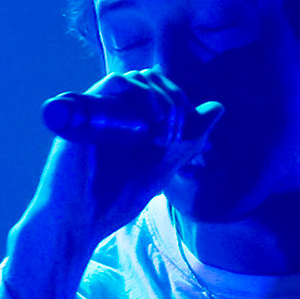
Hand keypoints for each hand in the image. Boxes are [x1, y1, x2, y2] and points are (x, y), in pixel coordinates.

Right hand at [4, 70, 221, 298]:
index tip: (184, 133)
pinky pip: (115, 83)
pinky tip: (150, 125)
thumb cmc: (114, 200)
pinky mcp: (85, 114)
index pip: (160, 89)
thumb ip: (189, 140)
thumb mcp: (163, 168)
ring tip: (164, 133)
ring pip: (135, 77)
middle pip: (150, 78)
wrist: (81, 221)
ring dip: (160, 98)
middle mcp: (114, 112)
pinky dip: (139, 94)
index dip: (180, 102)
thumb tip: (218, 107)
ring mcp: (99, 112)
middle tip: (174, 133)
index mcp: (130, 121)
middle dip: (173, 99)